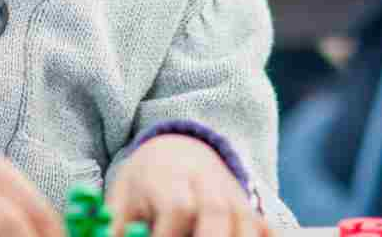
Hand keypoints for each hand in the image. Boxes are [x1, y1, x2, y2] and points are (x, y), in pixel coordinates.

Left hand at [107, 134, 268, 236]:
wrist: (178, 152)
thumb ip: (116, 230)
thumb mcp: (122, 202)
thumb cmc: (144, 186)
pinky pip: (265, 230)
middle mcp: (208, 188)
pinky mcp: (252, 212)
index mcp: (170, 182)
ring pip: (246, 224)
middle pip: (217, 215)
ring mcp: (235, 199)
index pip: (178, 209)